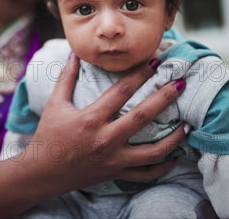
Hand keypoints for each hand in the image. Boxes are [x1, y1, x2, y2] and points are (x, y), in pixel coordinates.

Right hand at [23, 53, 185, 196]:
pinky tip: (175, 154)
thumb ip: (67, 78)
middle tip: (181, 83)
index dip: (141, 74)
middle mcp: (105, 139)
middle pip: (143, 117)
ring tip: (187, 124)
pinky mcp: (116, 173)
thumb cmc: (48, 136)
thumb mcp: (55, 104)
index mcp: (91, 119)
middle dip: (165, 97)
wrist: (41, 173)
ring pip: (152, 151)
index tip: (157, 62)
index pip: (122, 92)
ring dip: (174, 138)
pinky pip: (146, 174)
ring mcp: (113, 159)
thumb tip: (75, 53)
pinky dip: (163, 166)